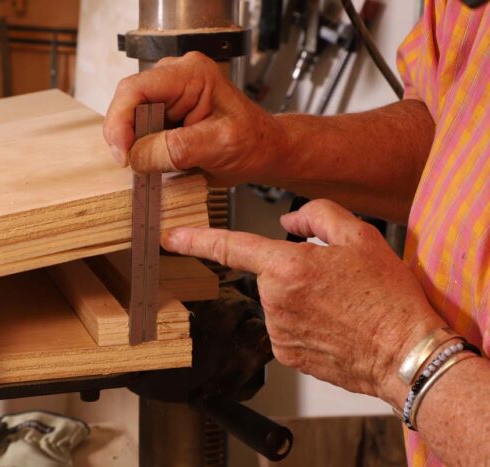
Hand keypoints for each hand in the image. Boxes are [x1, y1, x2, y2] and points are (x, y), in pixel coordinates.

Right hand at [102, 52, 287, 185]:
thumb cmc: (254, 142)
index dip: (120, 121)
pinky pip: (139, 131)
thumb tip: (138, 156)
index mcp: (190, 74)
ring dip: (133, 146)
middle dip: (125, 137)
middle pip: (127, 103)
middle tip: (135, 166)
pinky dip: (140, 151)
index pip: (136, 88)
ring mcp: (167, 96)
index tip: (123, 155)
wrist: (264, 152)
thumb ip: (179, 148)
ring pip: (130, 119)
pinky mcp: (164, 114)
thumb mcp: (219, 145)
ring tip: (152, 166)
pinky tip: (155, 163)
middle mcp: (174, 78)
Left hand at [161, 199, 445, 405]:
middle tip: (334, 281)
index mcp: (288, 267)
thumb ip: (318, 216)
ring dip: (300, 299)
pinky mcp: (286, 354)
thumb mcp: (360, 237)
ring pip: (278, 301)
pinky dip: (304, 323)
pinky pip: (285, 327)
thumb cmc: (387, 299)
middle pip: (269, 273)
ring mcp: (278, 331)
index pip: (229, 246)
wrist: (406, 354)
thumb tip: (290, 222)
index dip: (194, 240)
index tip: (169, 237)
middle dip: (293, 271)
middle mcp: (275, 300)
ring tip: (339, 306)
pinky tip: (332, 324)